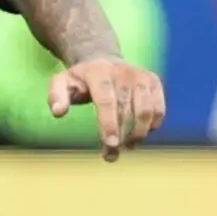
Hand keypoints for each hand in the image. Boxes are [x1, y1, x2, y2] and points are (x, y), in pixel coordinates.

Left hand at [45, 57, 167, 159]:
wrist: (103, 60)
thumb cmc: (81, 80)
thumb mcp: (61, 83)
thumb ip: (56, 96)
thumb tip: (58, 112)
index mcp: (99, 71)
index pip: (106, 100)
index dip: (109, 123)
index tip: (110, 144)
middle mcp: (123, 71)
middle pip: (126, 110)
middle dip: (121, 136)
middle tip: (111, 155)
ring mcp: (141, 76)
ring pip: (146, 111)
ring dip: (138, 134)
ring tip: (127, 147)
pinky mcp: (154, 82)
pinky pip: (159, 109)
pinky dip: (153, 125)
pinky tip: (140, 134)